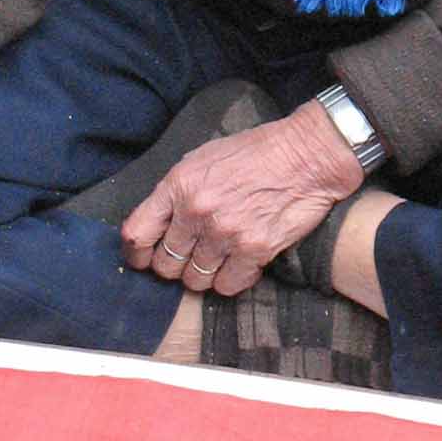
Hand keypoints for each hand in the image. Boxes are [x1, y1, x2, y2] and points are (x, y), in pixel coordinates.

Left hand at [121, 101, 362, 296]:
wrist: (305, 156)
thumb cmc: (255, 154)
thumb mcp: (202, 160)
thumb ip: (176, 192)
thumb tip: (158, 224)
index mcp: (179, 186)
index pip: (137, 233)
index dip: (136, 254)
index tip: (143, 260)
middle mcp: (197, 211)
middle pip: (165, 264)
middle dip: (174, 266)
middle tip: (190, 258)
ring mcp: (225, 233)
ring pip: (195, 280)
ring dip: (204, 275)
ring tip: (218, 260)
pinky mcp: (254, 250)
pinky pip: (227, 286)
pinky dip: (231, 280)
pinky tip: (240, 264)